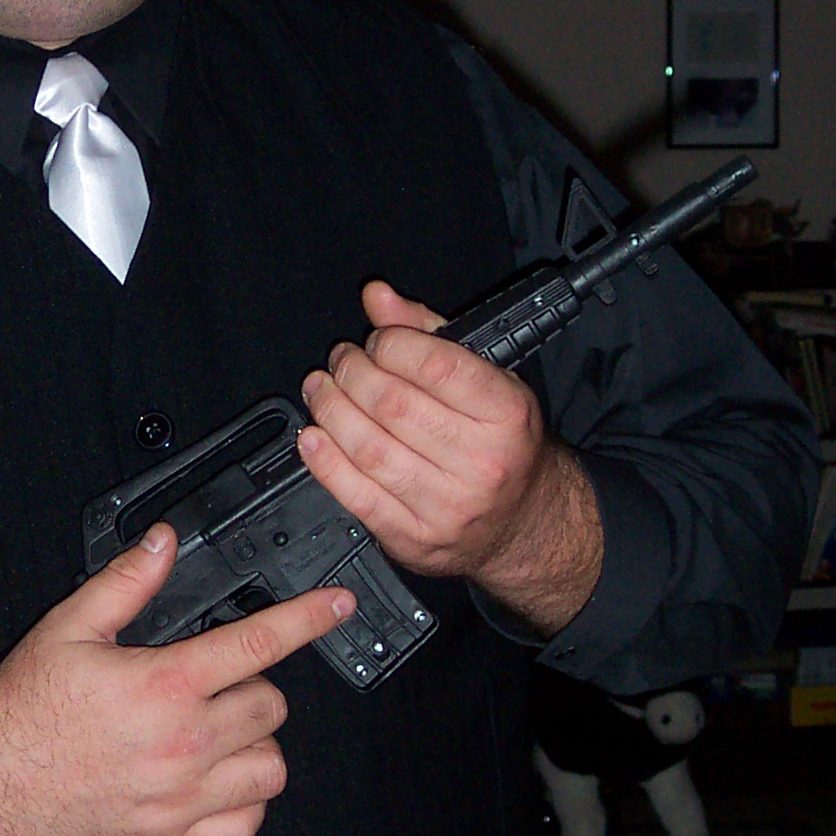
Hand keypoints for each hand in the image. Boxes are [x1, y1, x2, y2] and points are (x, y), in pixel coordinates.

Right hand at [0, 528, 355, 835]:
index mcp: (163, 685)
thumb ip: (126, 584)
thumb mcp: (68, 629)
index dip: (307, 618)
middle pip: (271, 706)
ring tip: (217, 733)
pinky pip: (244, 826)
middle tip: (214, 685)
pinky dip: (240, 804)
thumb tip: (163, 543)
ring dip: (253, 745)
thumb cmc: (23, 712)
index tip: (337, 605)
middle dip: (252, 686)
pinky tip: (212, 783)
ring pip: (269, 768)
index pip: (257, 643)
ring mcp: (182, 799)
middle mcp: (183, 745)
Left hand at [299, 280, 602, 635]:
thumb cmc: (501, 443)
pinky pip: (356, 496)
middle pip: (392, 404)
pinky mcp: (415, 538)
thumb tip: (377, 296)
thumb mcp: (486, 378)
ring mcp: (448, 507)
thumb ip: (429, 334)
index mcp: (507, 415)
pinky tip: (313, 437)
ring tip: (321, 389)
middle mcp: (483, 463)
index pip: (435, 366)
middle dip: (352, 372)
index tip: (375, 340)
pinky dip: (325, 461)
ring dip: (330, 410)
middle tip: (342, 361)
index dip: (391, 343)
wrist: (522, 521)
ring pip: (368, 448)